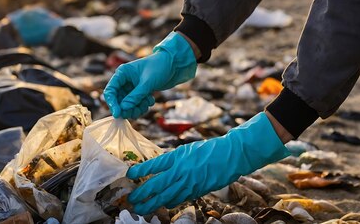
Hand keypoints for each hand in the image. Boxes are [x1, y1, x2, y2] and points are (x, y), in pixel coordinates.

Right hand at [104, 32, 196, 118]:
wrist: (173, 64)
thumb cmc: (159, 68)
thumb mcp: (147, 83)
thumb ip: (135, 96)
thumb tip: (123, 109)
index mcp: (122, 73)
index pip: (110, 91)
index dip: (112, 103)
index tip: (118, 114)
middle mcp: (124, 81)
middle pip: (118, 100)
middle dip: (127, 108)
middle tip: (136, 112)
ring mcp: (131, 87)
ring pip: (127, 105)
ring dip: (136, 108)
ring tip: (147, 104)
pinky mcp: (139, 92)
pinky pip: (136, 104)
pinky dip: (142, 106)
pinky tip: (150, 100)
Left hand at [126, 112, 289, 214]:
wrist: (230, 155)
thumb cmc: (207, 150)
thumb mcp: (186, 150)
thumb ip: (172, 160)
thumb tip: (159, 170)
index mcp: (177, 157)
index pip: (154, 165)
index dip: (140, 170)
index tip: (129, 174)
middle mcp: (181, 171)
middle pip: (157, 185)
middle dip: (142, 194)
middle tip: (131, 200)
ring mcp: (189, 183)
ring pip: (167, 197)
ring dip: (153, 204)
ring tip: (142, 209)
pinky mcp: (198, 191)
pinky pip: (180, 199)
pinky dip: (170, 203)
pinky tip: (163, 206)